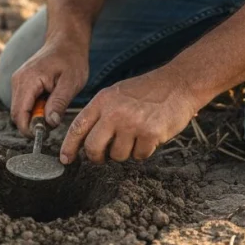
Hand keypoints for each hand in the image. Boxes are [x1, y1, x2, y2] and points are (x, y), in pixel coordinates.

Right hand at [10, 39, 88, 135]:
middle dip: (32, 123)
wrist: (66, 41)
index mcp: (28, 80)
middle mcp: (17, 80)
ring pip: (19, 110)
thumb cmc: (71, 59)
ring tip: (53, 107)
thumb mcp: (71, 82)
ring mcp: (17, 81)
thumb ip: (59, 103)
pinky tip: (49, 100)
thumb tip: (50, 124)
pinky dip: (34, 108)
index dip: (29, 129)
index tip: (45, 133)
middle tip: (53, 121)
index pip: (19, 114)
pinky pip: (23, 102)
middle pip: (16, 114)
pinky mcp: (21, 82)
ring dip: (34, 116)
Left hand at [59, 71, 200, 164]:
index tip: (65, 159)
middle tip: (103, 157)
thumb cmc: (147, 91)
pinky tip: (149, 136)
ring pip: (117, 155)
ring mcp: (132, 124)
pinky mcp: (150, 134)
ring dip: (125, 152)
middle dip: (97, 157)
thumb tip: (85, 141)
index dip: (69, 146)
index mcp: (102, 101)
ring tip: (135, 135)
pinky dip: (143, 151)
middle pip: (93, 148)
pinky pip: (139, 156)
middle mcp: (114, 113)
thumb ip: (100, 114)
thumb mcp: (116, 94)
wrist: (178, 84)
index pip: (78, 127)